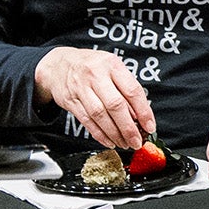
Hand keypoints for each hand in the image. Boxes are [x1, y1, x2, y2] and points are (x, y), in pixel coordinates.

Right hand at [34, 48, 155, 148]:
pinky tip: (109, 141)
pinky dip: (99, 134)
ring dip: (114, 134)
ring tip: (124, 143)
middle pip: (115, 105)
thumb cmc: (92, 67)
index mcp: (112, 65)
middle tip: (137, 141)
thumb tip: (139, 116)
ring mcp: (81, 88)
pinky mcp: (71, 101)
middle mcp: (96, 75)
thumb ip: (126, 88)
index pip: (132, 90)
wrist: (59, 65)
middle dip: (128, 128)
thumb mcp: (112, 68)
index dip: (143, 111)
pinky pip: (87, 121)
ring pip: (100, 115)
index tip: (149, 127)